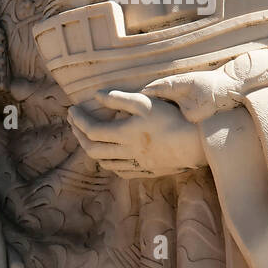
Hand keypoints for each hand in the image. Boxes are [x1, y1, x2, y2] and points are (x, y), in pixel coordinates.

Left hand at [67, 91, 206, 178]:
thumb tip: (97, 95)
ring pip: (105, 163)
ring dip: (91, 150)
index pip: (91, 129)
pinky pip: (121, 172)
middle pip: (92, 149)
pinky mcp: (147, 171)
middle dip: (78, 136)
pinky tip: (111, 156)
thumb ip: (120, 98)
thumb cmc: (173, 119)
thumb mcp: (145, 103)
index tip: (71, 110)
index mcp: (124, 133)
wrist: (196, 144)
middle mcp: (126, 151)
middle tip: (74, 123)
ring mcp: (136, 164)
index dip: (78, 120)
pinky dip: (109, 163)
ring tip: (88, 138)